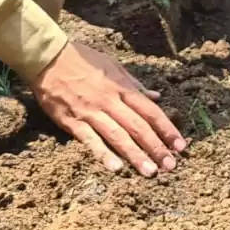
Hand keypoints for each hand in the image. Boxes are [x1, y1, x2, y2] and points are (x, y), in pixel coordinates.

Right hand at [31, 40, 186, 173]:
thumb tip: (157, 96)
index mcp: (122, 87)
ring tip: (150, 172)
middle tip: (171, 166)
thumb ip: (135, 84)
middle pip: (138, 126)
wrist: (49, 57)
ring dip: (135, 155)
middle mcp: (110, 100)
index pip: (150, 111)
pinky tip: (115, 168)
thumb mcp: (114, 66)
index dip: (167, 129)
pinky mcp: (72, 121)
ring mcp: (91, 111)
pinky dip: (103, 153)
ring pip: (118, 135)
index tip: (180, 145)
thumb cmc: (83, 60)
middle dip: (157, 147)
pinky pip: (90, 140)